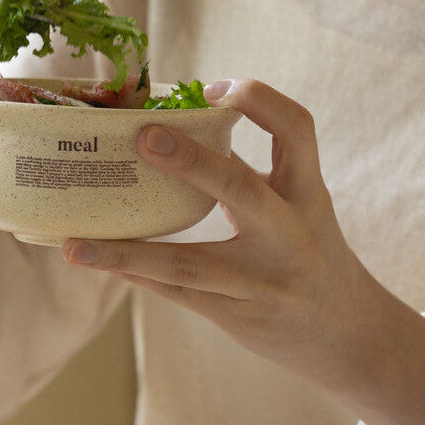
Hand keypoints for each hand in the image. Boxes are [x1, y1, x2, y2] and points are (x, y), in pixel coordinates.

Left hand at [63, 78, 424, 424]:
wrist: (348, 336)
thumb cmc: (316, 255)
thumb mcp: (303, 208)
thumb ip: (258, 175)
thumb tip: (190, 132)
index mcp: (308, 195)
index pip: (297, 129)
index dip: (259, 100)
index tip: (215, 88)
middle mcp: (291, 236)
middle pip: (243, 190)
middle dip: (194, 161)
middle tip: (144, 135)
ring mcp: (263, 283)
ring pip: (190, 264)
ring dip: (127, 253)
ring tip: (75, 246)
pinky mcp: (237, 316)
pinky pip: (178, 294)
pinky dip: (136, 275)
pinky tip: (99, 263)